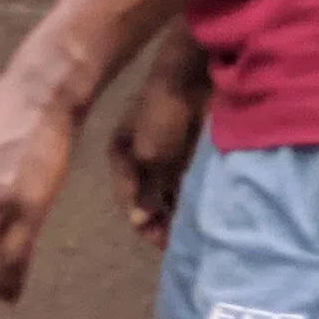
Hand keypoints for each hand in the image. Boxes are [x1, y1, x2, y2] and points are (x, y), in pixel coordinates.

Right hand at [107, 41, 210, 244]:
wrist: (194, 77)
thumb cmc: (162, 114)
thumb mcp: (149, 154)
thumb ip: (145, 189)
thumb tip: (139, 221)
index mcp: (120, 156)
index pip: (127, 198)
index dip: (140, 219)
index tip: (155, 237)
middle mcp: (139, 159)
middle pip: (146, 199)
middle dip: (157, 220)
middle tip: (172, 241)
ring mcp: (163, 157)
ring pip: (166, 195)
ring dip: (173, 213)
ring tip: (187, 232)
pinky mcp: (186, 155)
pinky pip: (184, 185)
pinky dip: (188, 199)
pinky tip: (197, 213)